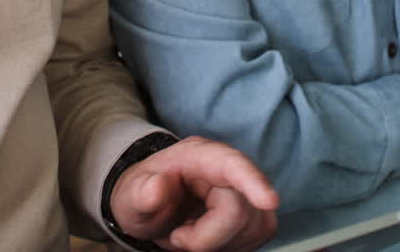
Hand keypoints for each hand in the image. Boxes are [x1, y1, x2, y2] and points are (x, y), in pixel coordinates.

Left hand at [109, 136, 278, 251]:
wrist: (152, 206)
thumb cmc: (144, 195)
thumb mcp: (130, 195)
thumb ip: (141, 191)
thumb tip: (158, 187)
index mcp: (199, 156)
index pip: (232, 164)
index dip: (252, 181)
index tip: (269, 200)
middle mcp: (228, 170)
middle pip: (240, 210)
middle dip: (207, 237)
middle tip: (178, 237)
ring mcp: (245, 193)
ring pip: (253, 228)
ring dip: (219, 244)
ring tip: (190, 234)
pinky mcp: (254, 216)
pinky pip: (254, 240)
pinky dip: (230, 247)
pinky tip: (209, 240)